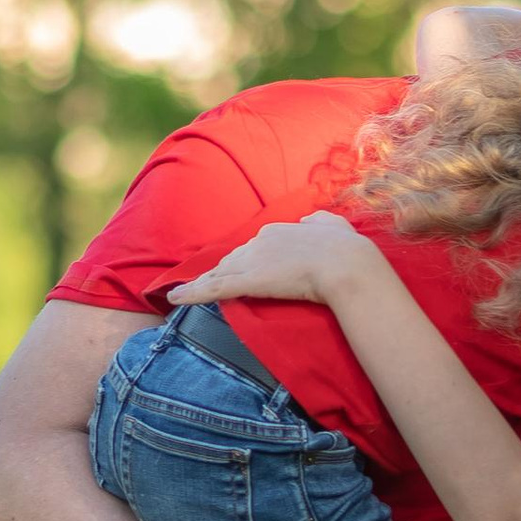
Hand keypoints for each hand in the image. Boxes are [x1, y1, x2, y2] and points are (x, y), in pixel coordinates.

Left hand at [171, 212, 370, 304]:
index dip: (244, 261)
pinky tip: (175, 299)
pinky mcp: (247, 282)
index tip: (240, 270)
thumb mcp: (333, 227)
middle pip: (231, 260)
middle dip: (219, 273)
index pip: (253, 248)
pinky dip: (192, 293)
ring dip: (200, 285)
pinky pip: (213, 289)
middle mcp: (259, 243)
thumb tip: (309, 221)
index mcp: (278, 231)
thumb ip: (319, 223)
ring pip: (218, 275)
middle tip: (205, 285)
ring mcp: (251, 262)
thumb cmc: (345, 248)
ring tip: (183, 294)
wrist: (345, 263)